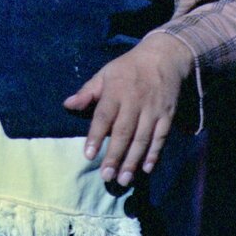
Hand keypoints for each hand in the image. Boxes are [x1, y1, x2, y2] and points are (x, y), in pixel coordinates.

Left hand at [63, 33, 192, 186]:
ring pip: (142, 138)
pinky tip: (146, 169)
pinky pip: (161, 137)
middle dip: (115, 155)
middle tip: (106, 176)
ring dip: (133, 160)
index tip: (88, 155)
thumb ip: (87, 92)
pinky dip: (154, 153)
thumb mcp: (105, 73)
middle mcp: (135, 101)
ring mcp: (153, 109)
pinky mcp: (167, 115)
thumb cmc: (128, 68)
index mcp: (116, 90)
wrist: (164, 56)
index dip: (96, 136)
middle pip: (124, 132)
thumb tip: (67, 105)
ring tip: (123, 179)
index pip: (104, 115)